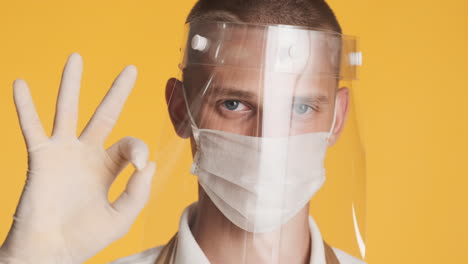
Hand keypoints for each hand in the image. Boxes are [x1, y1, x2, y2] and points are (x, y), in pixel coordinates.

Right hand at [0, 53, 155, 263]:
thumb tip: (147, 163)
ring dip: (71, 84)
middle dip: (117, 92)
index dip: (138, 147)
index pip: (130, 143)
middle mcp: (88, 154)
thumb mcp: (122, 217)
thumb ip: (138, 192)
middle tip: (130, 68)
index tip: (138, 164)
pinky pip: (31, 126)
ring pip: (68, 110)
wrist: (51, 252)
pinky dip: (24, 106)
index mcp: (109, 167)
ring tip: (75, 58)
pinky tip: (20, 83)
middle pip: (106, 114)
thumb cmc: (85, 238)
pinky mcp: (41, 157)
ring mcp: (64, 152)